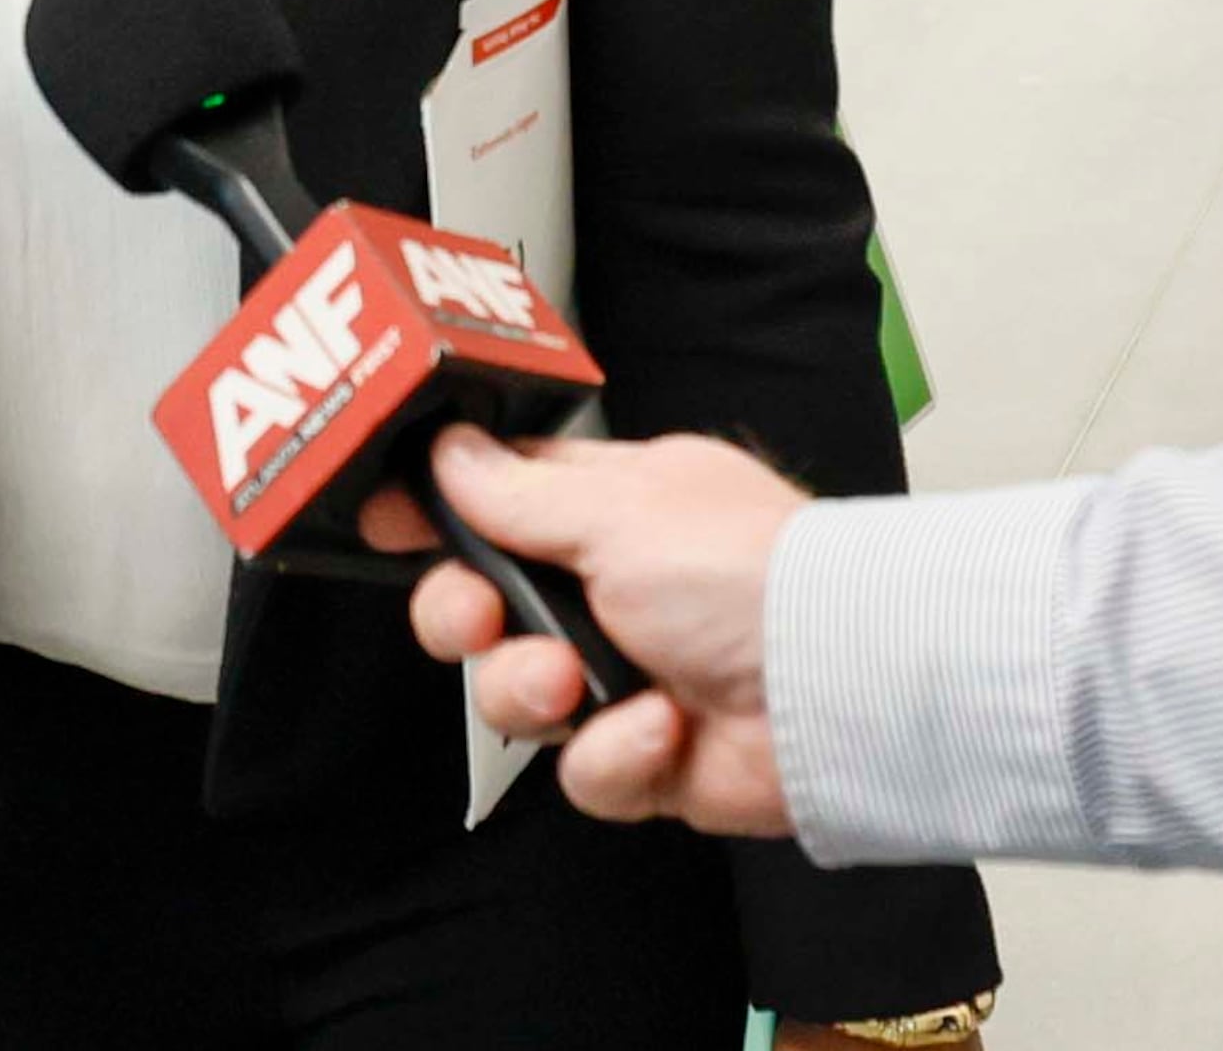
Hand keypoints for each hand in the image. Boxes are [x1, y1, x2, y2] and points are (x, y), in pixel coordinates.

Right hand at [359, 428, 804, 838]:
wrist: (837, 689)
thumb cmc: (753, 573)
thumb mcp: (616, 506)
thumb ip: (516, 489)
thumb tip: (450, 451)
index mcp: (611, 505)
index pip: (495, 498)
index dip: (435, 512)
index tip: (385, 521)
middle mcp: (614, 587)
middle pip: (482, 605)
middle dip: (465, 616)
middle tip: (482, 616)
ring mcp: (628, 673)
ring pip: (515, 695)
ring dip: (535, 689)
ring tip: (581, 681)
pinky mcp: (647, 757)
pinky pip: (580, 770)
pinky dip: (614, 753)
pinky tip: (659, 726)